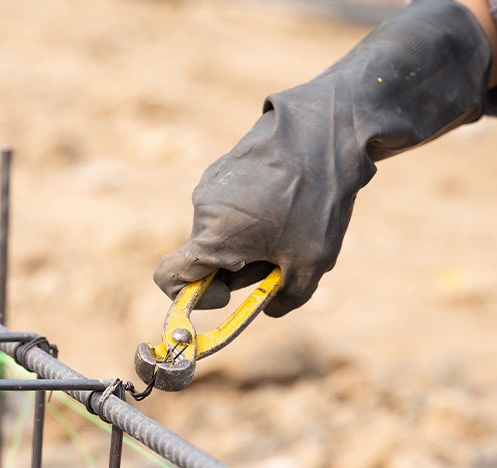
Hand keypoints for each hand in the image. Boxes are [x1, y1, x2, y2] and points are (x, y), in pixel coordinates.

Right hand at [154, 95, 358, 317]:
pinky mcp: (225, 167)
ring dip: (247, 244)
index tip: (227, 295)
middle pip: (206, 258)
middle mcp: (202, 209)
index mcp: (212, 237)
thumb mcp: (311, 265)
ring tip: (290, 227)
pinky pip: (230, 209)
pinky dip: (251, 219)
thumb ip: (285, 299)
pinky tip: (287, 204)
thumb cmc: (316, 201)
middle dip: (237, 270)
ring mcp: (211, 184)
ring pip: (220, 234)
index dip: (192, 298)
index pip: (169, 279)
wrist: (326, 130)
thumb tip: (269, 309)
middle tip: (279, 260)